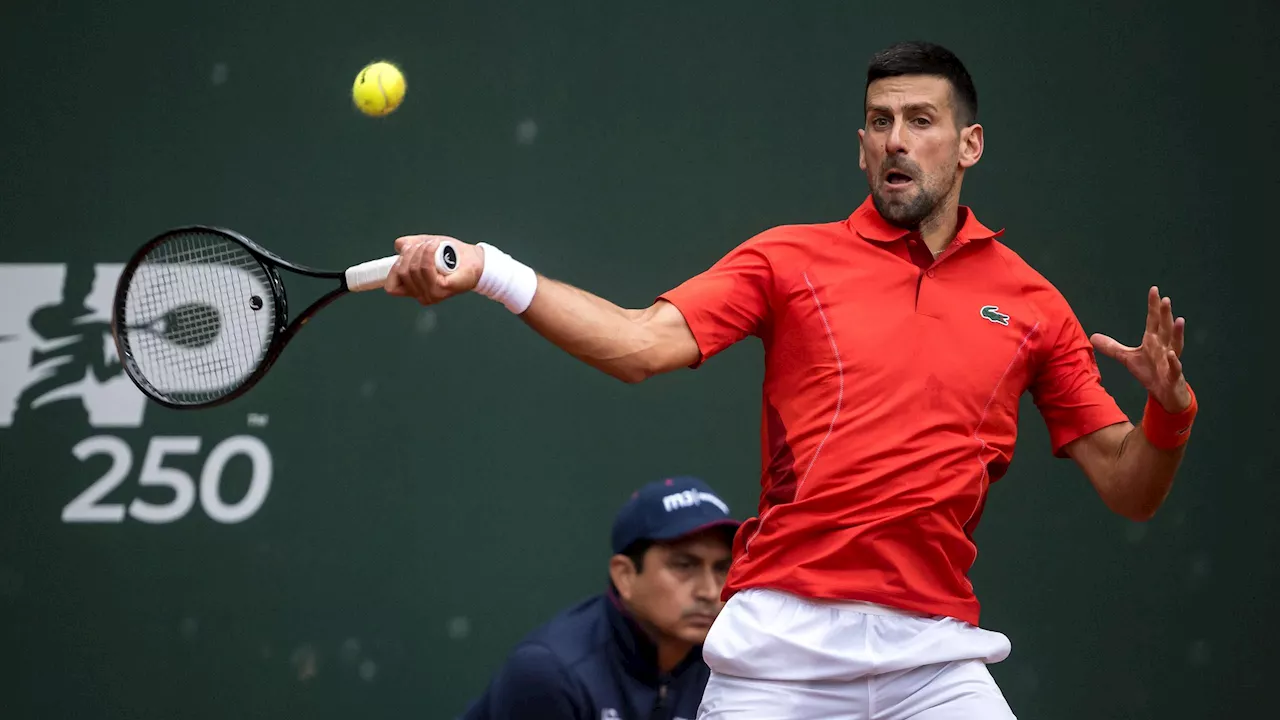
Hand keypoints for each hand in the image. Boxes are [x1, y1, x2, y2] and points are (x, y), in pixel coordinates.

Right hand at [384, 235, 484, 305]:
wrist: (475, 259)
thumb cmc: (452, 255)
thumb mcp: (425, 247)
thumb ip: (410, 246)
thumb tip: (399, 245)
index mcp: (415, 289)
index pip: (391, 287)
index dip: (394, 269)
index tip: (403, 254)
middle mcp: (421, 295)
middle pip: (401, 273)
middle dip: (409, 253)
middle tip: (422, 244)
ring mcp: (431, 294)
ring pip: (412, 269)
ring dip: (420, 250)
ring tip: (432, 244)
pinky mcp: (441, 289)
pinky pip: (425, 269)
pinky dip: (427, 253)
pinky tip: (435, 245)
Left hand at [1090, 286, 1190, 412]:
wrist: (1164, 393)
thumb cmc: (1149, 372)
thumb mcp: (1127, 358)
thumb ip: (1112, 347)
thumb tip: (1092, 337)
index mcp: (1153, 341)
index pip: (1153, 320)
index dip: (1153, 306)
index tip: (1154, 290)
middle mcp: (1164, 347)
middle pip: (1164, 328)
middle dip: (1165, 314)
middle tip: (1166, 299)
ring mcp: (1170, 360)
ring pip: (1175, 344)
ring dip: (1177, 333)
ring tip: (1179, 320)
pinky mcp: (1173, 375)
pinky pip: (1174, 367)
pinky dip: (1173, 361)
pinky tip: (1171, 354)